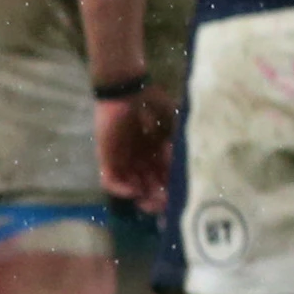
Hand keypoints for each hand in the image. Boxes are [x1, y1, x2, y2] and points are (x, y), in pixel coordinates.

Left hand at [95, 86, 176, 214]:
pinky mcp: (107, 159)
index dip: (172, 192)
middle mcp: (142, 161)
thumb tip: (186, 173)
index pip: (166, 180)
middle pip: (150, 189)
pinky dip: (122, 190)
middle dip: (158, 200)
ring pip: (132, 189)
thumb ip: (179, 148)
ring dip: (142, 197)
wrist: (128, 89)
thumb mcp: (175, 127)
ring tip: (150, 199)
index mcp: (159, 154)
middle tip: (164, 204)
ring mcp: (124, 161)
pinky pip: (111, 182)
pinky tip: (134, 190)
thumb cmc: (153, 104)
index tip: (179, 199)